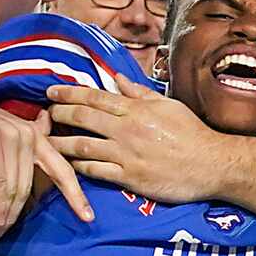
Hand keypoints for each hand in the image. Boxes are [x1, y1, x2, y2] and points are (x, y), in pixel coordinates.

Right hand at [0, 93, 88, 240]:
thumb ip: (17, 154)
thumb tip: (36, 175)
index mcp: (33, 136)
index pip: (62, 169)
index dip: (76, 195)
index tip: (89, 218)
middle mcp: (25, 133)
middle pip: (30, 188)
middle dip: (15, 216)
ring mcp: (9, 133)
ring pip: (14, 188)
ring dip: (2, 216)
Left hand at [46, 74, 232, 204]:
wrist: (212, 164)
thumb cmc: (192, 133)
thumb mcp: (168, 105)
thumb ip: (140, 92)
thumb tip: (117, 78)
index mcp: (136, 109)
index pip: (94, 97)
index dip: (68, 93)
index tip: (51, 91)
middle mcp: (127, 129)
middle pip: (82, 118)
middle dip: (58, 114)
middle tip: (44, 114)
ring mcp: (126, 154)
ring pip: (82, 146)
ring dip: (61, 143)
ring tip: (46, 142)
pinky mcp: (129, 177)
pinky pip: (96, 171)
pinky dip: (79, 167)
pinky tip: (68, 165)